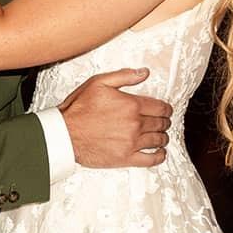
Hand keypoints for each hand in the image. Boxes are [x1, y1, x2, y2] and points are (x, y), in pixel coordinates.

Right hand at [59, 68, 173, 168]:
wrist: (65, 133)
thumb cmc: (79, 108)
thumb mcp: (98, 83)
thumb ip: (124, 76)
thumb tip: (144, 72)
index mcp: (131, 105)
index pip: (160, 107)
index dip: (166, 108)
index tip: (166, 110)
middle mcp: (135, 124)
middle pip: (161, 123)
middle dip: (165, 122)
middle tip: (163, 122)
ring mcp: (131, 142)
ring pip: (158, 140)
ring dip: (163, 137)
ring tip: (161, 135)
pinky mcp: (126, 158)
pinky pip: (151, 159)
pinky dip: (160, 156)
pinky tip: (160, 152)